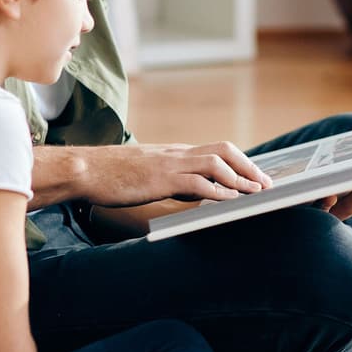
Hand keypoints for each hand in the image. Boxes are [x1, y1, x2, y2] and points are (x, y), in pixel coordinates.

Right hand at [83, 142, 273, 205]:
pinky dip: (217, 191)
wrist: (85, 169)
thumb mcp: (150, 175)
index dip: (241, 163)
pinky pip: (197, 182)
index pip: (217, 150)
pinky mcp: (160, 179)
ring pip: (215, 163)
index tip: (257, 177)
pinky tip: (229, 200)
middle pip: (224, 150)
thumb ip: (174, 180)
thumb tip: (197, 191)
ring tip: (256, 192)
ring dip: (240, 178)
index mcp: (175, 152)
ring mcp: (169, 164)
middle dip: (249, 166)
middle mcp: (177, 153)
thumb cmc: (112, 175)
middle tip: (266, 183)